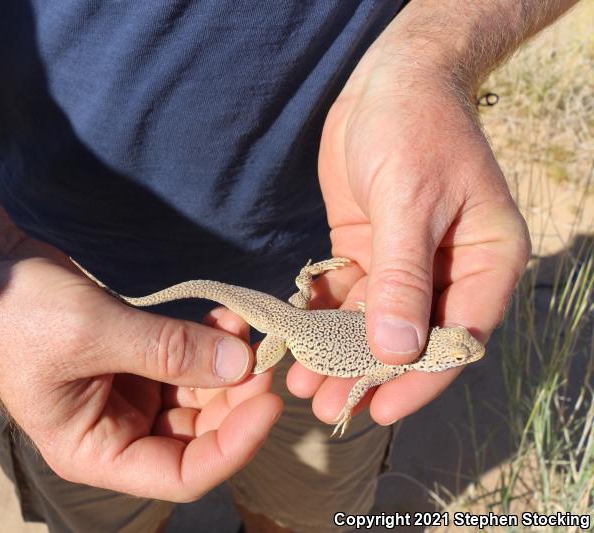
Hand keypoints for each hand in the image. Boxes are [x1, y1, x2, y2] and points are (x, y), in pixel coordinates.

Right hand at [0, 240, 281, 501]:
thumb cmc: (19, 313)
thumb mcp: (94, 332)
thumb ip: (168, 350)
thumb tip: (239, 365)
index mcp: (95, 451)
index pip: (180, 474)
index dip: (232, 446)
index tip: (269, 402)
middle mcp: (116, 431)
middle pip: (197, 435)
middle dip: (235, 399)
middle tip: (264, 355)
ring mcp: (128, 395)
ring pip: (198, 397)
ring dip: (227, 366)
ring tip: (244, 325)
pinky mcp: (136, 362)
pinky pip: (185, 363)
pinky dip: (209, 343)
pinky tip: (225, 317)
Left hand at [288, 28, 529, 425]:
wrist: (386, 80)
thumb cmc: (413, 127)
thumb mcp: (409, 200)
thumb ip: (403, 276)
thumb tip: (398, 350)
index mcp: (486, 259)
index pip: (458, 337)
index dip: (419, 379)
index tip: (378, 409)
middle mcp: (450, 270)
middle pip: (412, 338)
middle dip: (368, 375)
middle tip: (326, 407)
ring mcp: (407, 263)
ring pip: (374, 324)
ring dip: (339, 354)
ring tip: (303, 384)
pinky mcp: (370, 252)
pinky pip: (347, 296)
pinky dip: (322, 319)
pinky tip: (296, 341)